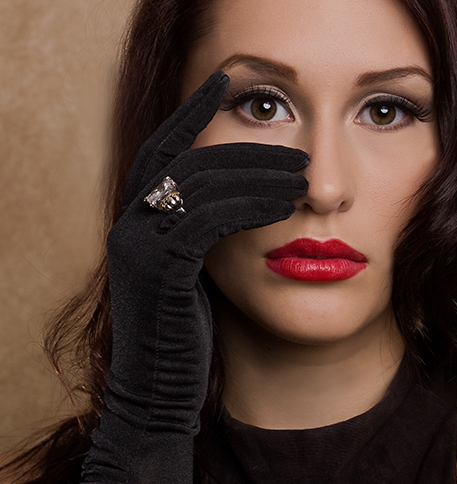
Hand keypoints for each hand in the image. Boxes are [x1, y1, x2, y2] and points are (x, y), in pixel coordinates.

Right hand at [105, 71, 308, 432]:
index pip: (164, 147)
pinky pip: (205, 219)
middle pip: (186, 158)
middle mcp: (128, 224)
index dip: (195, 112)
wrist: (159, 398)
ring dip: (254, 174)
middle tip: (294, 147)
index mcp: (136, 220)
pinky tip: (280, 204)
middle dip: (243, 146)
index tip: (232, 84)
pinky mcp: (157, 271)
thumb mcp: (194, 277)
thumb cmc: (185, 341)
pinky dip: (245, 204)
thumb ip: (203, 233)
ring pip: (198, 183)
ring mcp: (137, 246)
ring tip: (301, 175)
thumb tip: (245, 200)